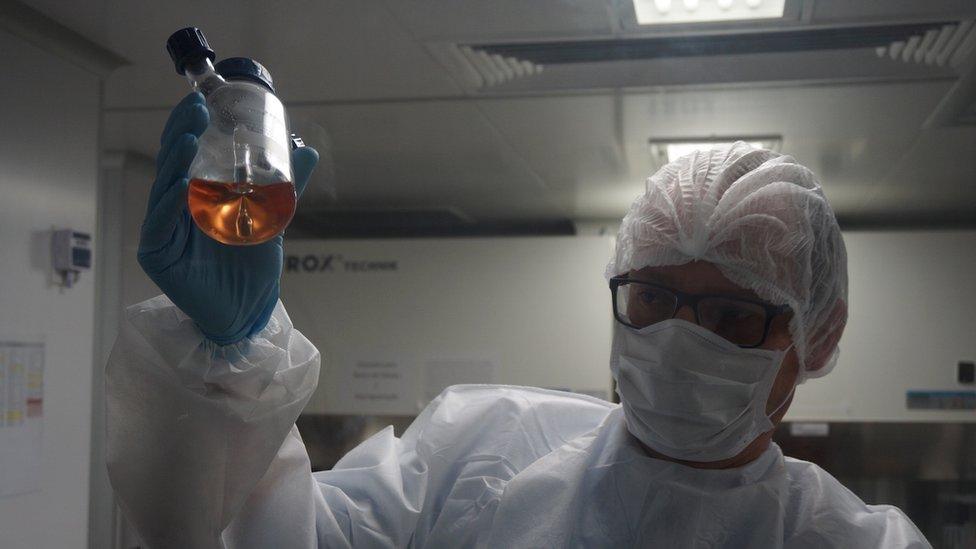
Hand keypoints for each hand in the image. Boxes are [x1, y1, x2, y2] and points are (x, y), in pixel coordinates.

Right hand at [138, 92, 317, 344]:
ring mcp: (163, 229)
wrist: (248, 309)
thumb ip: (286, 187)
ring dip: (174, 160)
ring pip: (163, 187)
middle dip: (181, 132)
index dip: (191, 125)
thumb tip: (308, 151)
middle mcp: (175, 207)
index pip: (188, 152)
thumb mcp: (273, 218)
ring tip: (188, 137)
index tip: (205, 100)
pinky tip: (178, 183)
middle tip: (197, 107)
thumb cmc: (254, 265)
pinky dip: (168, 203)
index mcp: (196, 194)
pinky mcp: (157, 254)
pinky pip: (159, 224)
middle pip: (172, 162)